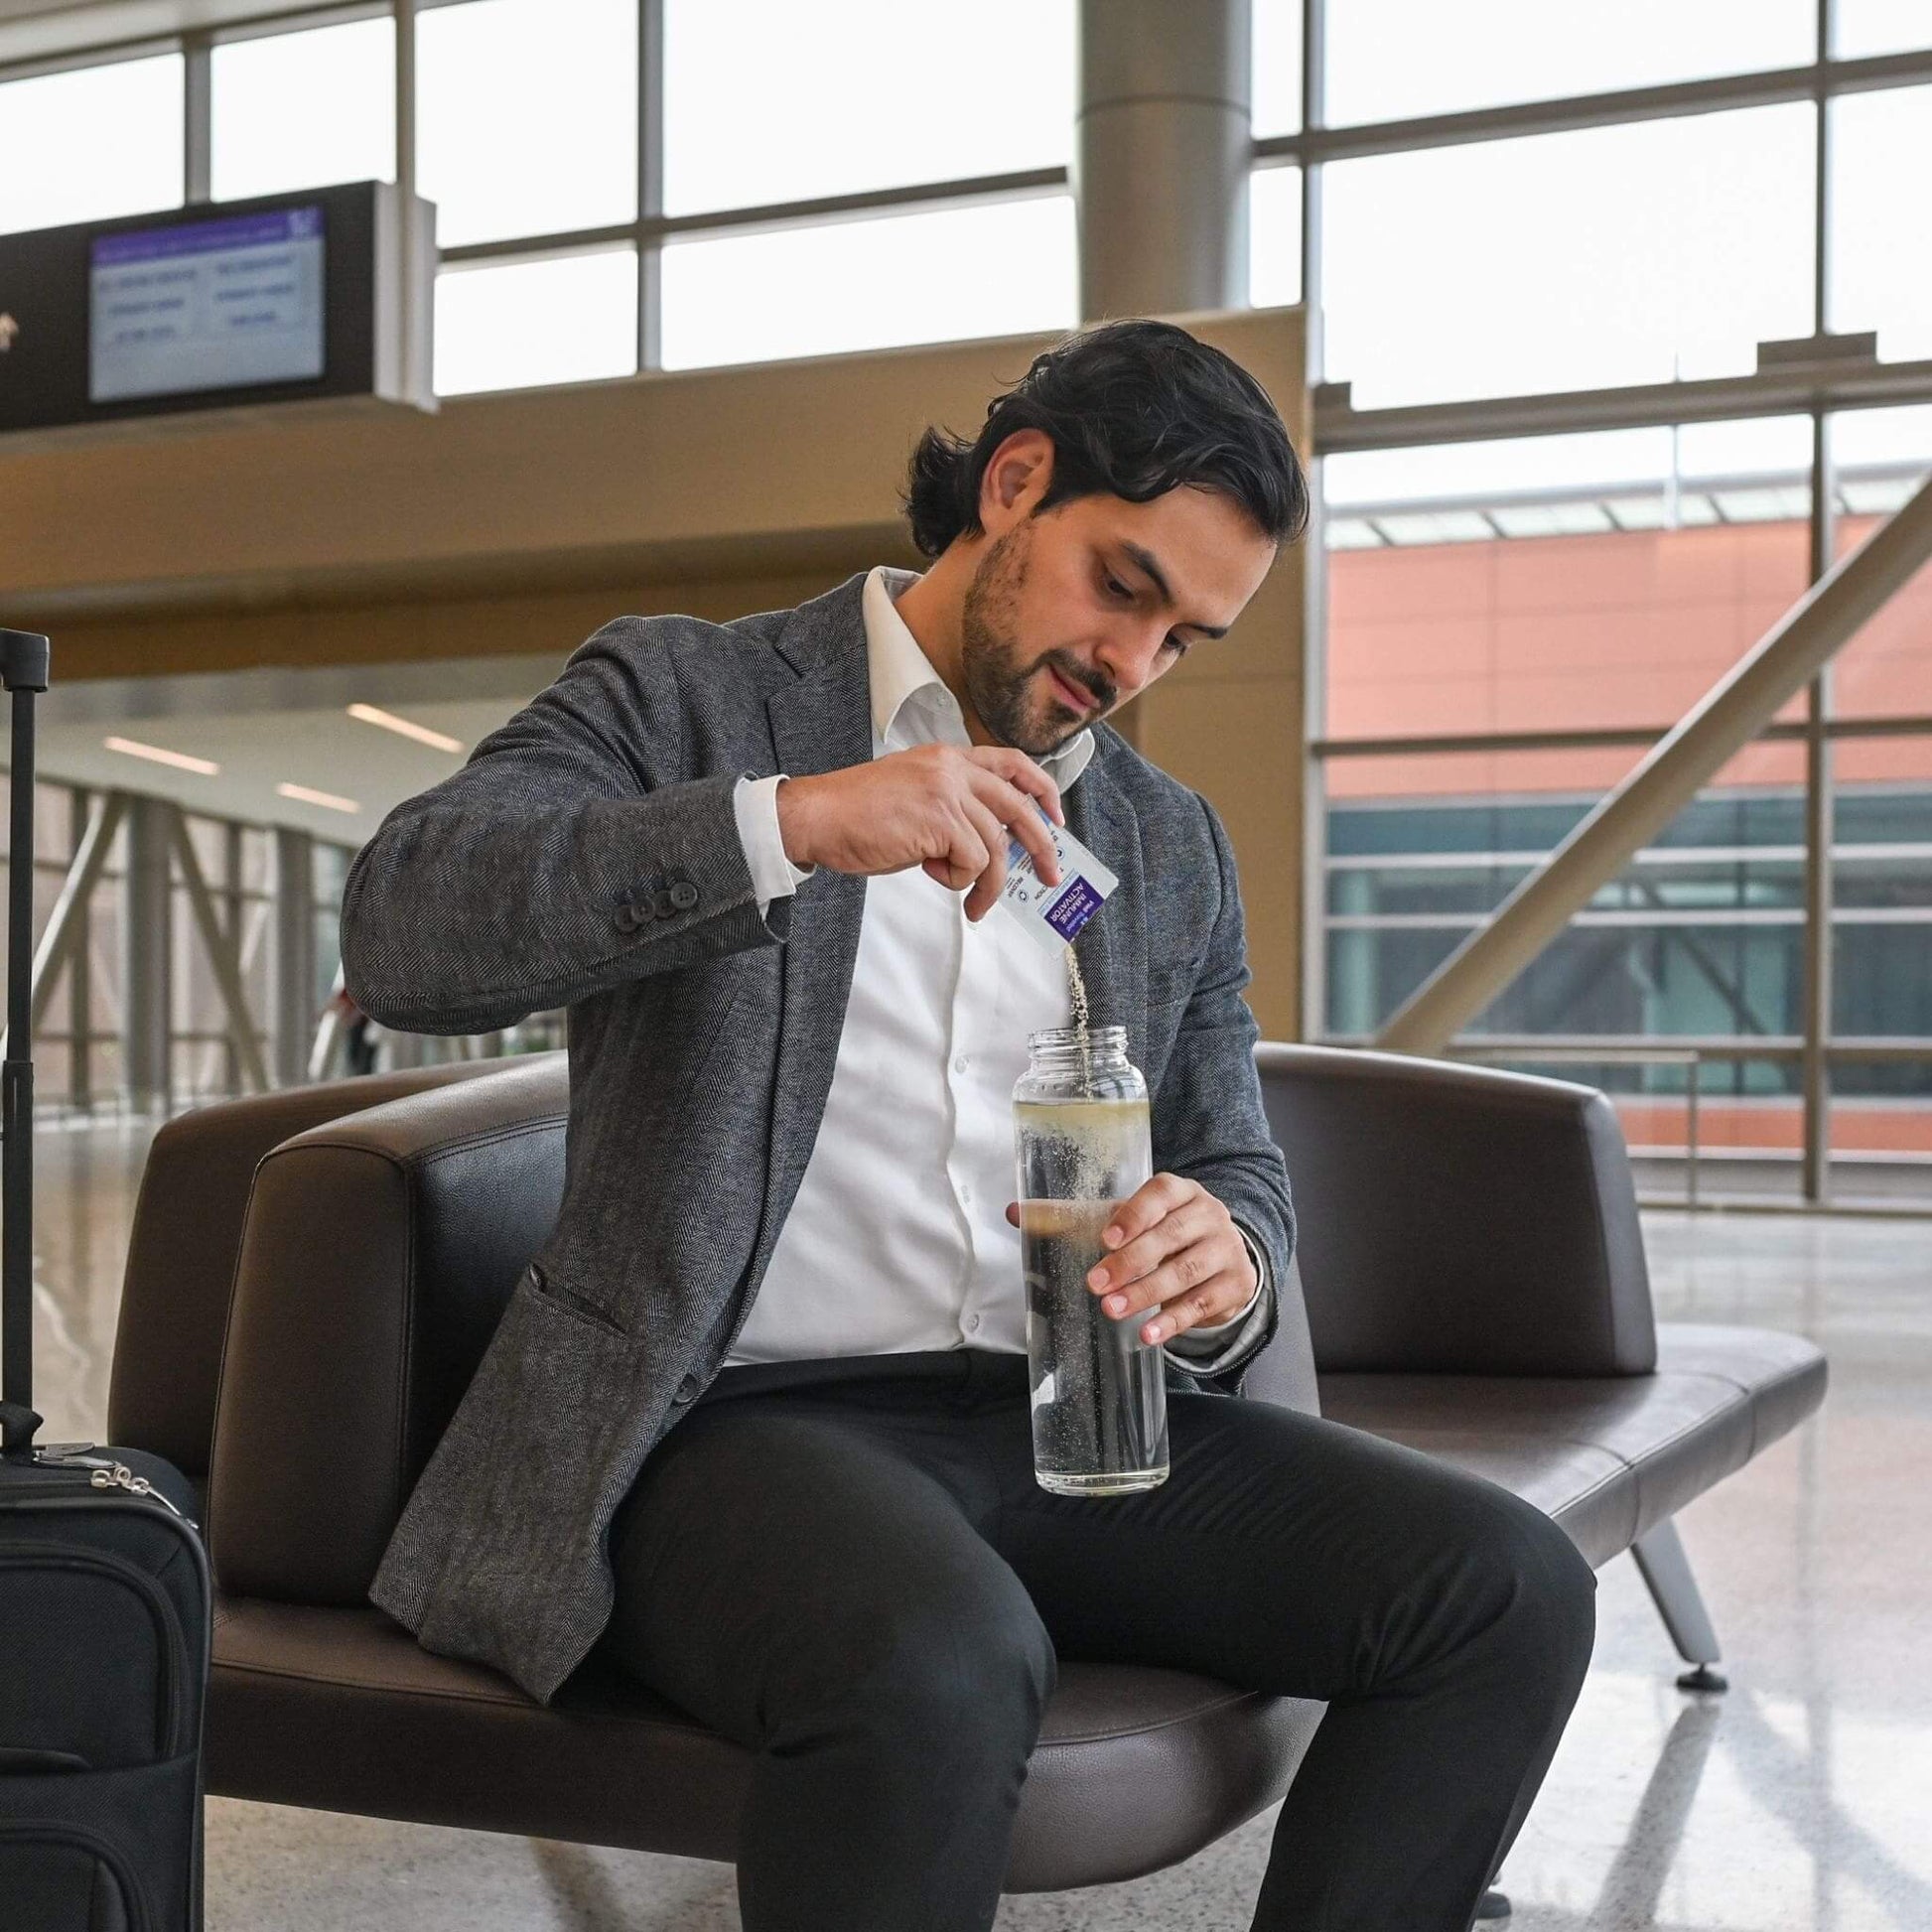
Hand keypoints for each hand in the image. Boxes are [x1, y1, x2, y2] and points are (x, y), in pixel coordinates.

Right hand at [776, 743, 1062, 920]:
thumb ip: (950, 810)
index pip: (1009, 762)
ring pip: (994, 846)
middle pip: (1018, 806)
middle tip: (1050, 876)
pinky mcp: (941, 820)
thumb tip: (983, 845)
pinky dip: (956, 880)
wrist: (817, 817)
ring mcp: (947, 792)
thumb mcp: (913, 799)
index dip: (1040, 788)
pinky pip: (972, 862)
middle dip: (1041, 846)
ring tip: (972, 904)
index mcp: (945, 757)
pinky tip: (929, 872)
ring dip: (987, 884)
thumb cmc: (854, 816)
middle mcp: (951, 768)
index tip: (1055, 815)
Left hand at [1008, 1174, 1255, 1345]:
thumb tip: (1014, 1212)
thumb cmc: (1159, 1233)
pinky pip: (1204, 1304)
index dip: (1134, 1214)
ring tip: (1113, 1310)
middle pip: (1171, 1236)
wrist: (1219, 1257)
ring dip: (1148, 1293)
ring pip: (1187, 1271)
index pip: (1161, 1192)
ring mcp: (1226, 1249)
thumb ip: (1070, 1217)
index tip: (1105, 1238)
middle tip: (1096, 1284)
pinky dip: (1174, 1321)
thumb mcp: (1122, 1221)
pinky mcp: (1236, 1285)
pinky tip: (1148, 1335)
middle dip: (1131, 1262)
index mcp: (1179, 1191)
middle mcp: (1208, 1214)